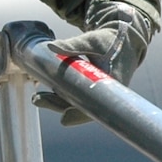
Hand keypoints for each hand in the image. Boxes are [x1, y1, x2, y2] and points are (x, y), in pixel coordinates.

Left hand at [40, 1, 154, 125]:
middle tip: (37, 99)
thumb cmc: (111, 41)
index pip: (97, 107)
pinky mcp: (94, 89)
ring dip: (58, 102)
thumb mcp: (93, 41)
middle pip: (83, 107)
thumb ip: (74, 44)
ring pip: (78, 102)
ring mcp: (101, 92)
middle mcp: (108, 92)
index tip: (64, 119)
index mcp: (114, 83)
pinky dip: (63, 95)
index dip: (80, 115)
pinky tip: (47, 93)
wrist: (125, 41)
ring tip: (37, 98)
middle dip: (59, 106)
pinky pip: (78, 96)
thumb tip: (51, 46)